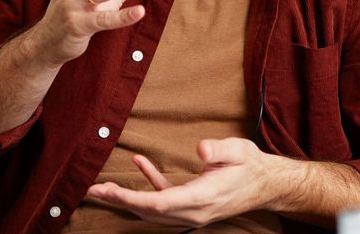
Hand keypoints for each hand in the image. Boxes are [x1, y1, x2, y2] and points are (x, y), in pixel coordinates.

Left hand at [88, 138, 290, 227]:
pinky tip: (140, 162)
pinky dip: (149, 184)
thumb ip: (219, 150)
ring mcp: (191, 211)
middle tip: (92, 190)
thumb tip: (201, 149)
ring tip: (103, 188)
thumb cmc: (251, 165)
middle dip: (119, 201)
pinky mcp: (192, 204)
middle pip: (149, 211)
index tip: (109, 190)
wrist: (266, 184)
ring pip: (152, 209)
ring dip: (127, 198)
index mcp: (202, 198)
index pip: (159, 202)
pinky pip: (165, 198)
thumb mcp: (238, 151)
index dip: (131, 198)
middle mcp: (193, 211)